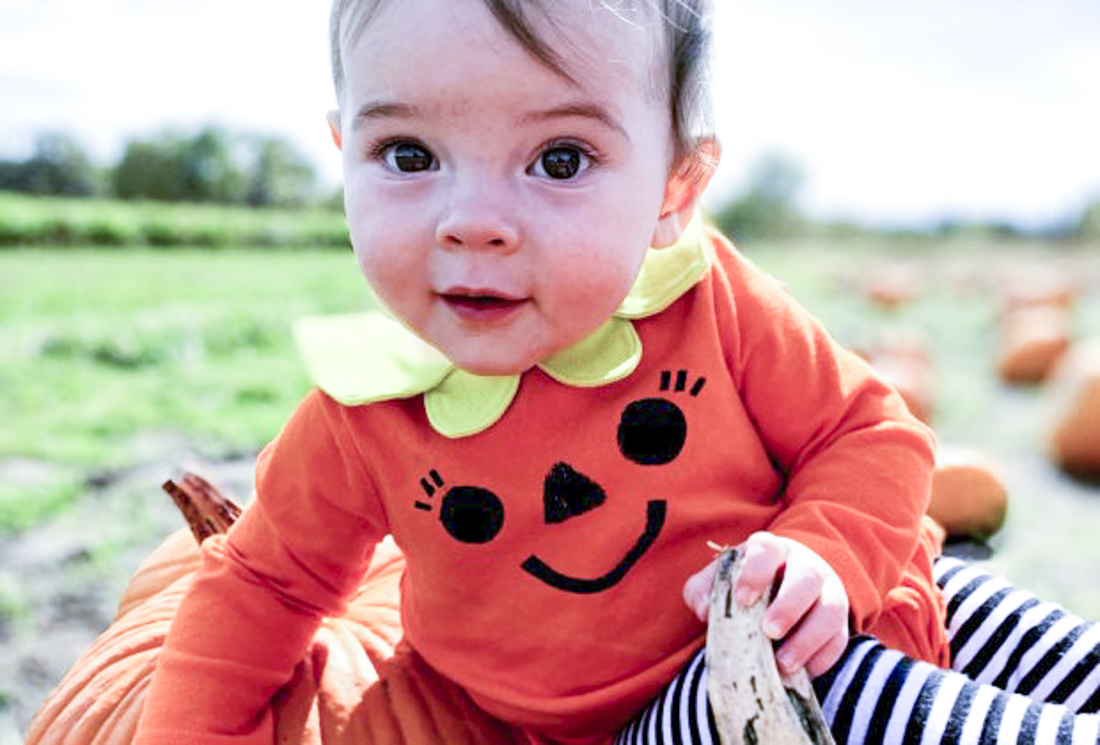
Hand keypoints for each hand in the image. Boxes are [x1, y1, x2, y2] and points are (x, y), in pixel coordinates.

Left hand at [683, 532, 848, 677]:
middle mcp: (806, 566)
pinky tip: (802, 673)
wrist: (781, 587)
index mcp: (772, 550)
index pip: (767, 550)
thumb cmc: (744, 585)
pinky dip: (822, 658)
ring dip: (809, 639)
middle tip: (768, 631)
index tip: (742, 599)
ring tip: (783, 663)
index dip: (755, 573)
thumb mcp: (720, 580)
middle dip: (789, 606)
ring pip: (831, 610)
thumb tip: (704, 610)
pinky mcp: (839, 622)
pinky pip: (839, 639)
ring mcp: (828, 593)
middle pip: (807, 578)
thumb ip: (703, 590)